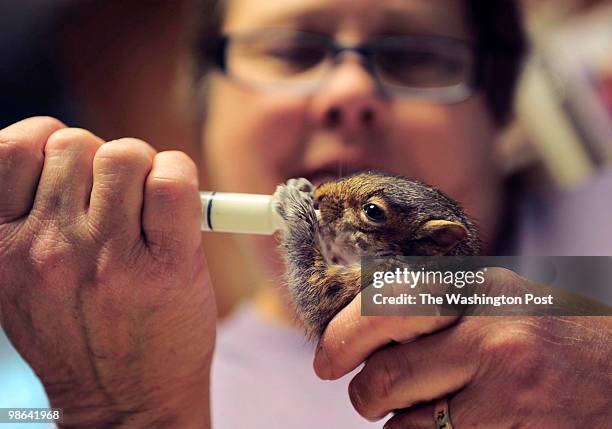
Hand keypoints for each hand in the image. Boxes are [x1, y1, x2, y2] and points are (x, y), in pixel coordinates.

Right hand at [0, 117, 215, 427]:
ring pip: (125, 154)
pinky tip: (177, 201)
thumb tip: (65, 145)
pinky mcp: (164, 266)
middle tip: (117, 196)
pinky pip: (172, 180)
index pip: (15, 147)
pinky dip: (179, 174)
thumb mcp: (24, 282)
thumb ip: (29, 217)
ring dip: (143, 166)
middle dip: (102, 159)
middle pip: (76, 143)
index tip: (72, 167)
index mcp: (2, 248)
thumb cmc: (79, 334)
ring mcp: (106, 258)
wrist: (125, 401)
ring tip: (147, 203)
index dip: (48, 141)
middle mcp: (47, 249)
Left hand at [314, 268, 611, 427]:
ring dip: (399, 426)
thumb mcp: (500, 300)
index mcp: (479, 290)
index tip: (328, 360)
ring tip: (423, 413)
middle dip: (364, 396)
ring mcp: (506, 394)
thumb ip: (439, 308)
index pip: (386, 306)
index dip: (343, 337)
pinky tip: (452, 426)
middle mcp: (490, 337)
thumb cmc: (555, 336)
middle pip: (386, 377)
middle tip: (366, 397)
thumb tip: (366, 325)